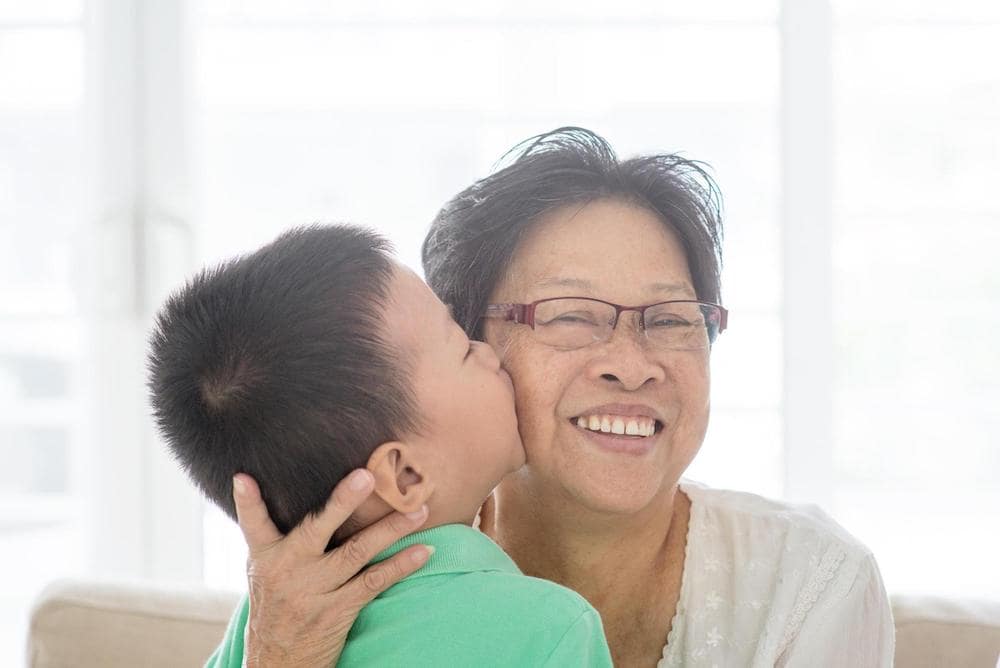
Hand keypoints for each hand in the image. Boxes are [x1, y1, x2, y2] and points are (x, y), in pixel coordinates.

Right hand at [233, 470, 430, 667]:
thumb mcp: (265, 571)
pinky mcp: (337, 611)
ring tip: (419, 511)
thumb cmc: (277, 606)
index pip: (253, 524)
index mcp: (265, 556)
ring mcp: (313, 591)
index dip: (247, 501)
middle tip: (367, 476)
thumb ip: (276, 537)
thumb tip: (278, 490)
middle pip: (316, 530)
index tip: (244, 477)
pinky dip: (401, 565)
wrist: (278, 661)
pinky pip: (374, 582)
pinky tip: (423, 551)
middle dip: (343, 501)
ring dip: (391, 529)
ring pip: (356, 552)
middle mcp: (288, 570)